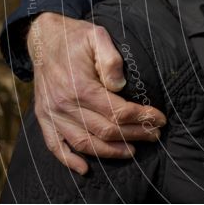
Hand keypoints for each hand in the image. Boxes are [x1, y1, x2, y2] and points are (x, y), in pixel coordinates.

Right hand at [28, 12, 166, 174]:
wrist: (43, 38)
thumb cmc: (76, 37)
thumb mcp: (98, 36)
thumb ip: (111, 59)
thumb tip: (120, 85)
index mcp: (80, 86)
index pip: (117, 112)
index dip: (142, 117)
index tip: (160, 119)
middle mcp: (64, 104)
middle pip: (105, 131)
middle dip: (135, 135)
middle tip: (155, 135)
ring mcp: (52, 114)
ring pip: (84, 143)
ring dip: (111, 151)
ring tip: (133, 151)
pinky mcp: (44, 118)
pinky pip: (55, 146)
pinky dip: (69, 160)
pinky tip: (86, 168)